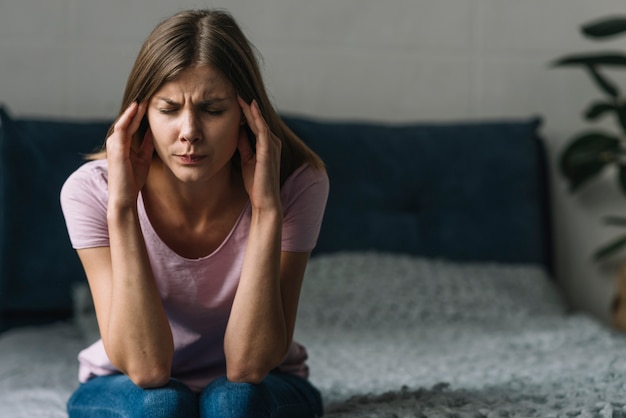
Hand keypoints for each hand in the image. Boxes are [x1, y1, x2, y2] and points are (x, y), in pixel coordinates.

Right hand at [106, 102, 153, 207]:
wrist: (124, 197)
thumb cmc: (133, 180)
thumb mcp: (143, 158)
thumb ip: (147, 144)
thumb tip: (154, 130)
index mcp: (122, 143)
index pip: (133, 122)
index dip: (142, 111)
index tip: (153, 99)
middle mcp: (116, 140)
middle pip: (128, 118)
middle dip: (138, 105)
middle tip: (150, 90)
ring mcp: (114, 143)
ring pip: (125, 120)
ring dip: (134, 107)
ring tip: (145, 94)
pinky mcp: (116, 148)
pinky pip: (122, 127)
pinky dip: (129, 116)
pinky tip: (137, 107)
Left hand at [237, 97, 281, 211]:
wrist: (265, 201)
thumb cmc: (256, 184)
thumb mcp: (247, 159)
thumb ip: (244, 145)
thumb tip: (236, 131)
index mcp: (267, 145)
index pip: (255, 123)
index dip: (244, 111)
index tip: (232, 99)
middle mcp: (272, 142)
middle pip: (257, 119)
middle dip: (246, 105)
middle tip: (234, 90)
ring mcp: (272, 145)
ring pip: (259, 121)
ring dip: (249, 107)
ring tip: (237, 94)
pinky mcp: (269, 150)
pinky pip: (261, 129)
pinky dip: (255, 117)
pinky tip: (249, 106)